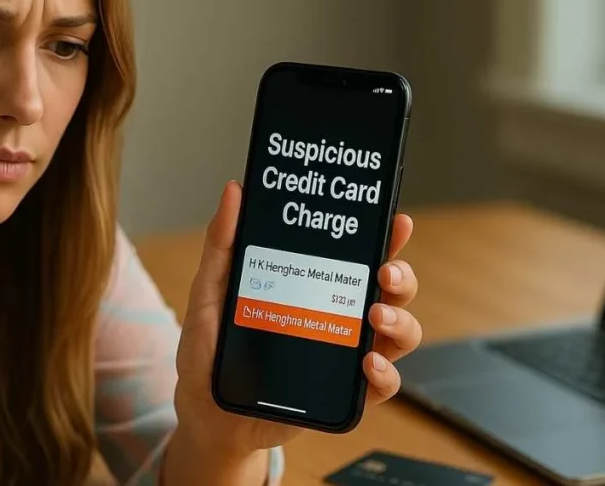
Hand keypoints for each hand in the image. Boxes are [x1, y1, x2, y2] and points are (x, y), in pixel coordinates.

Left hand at [174, 180, 421, 457]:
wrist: (204, 413)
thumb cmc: (209, 351)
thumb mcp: (210, 293)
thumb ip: (221, 244)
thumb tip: (234, 191)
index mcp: (312, 286)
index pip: (357, 256)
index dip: (385, 237)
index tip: (398, 222)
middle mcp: (336, 316)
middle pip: (390, 290)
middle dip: (401, 277)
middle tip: (384, 273)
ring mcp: (343, 355)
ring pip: (398, 333)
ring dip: (400, 322)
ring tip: (376, 317)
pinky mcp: (341, 395)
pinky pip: (382, 385)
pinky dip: (385, 374)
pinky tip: (368, 365)